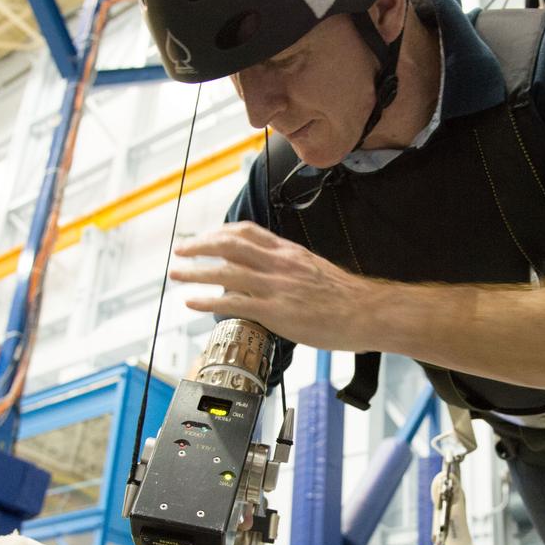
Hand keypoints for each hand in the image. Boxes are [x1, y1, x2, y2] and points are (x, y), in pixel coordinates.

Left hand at [170, 223, 370, 351]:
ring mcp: (275, 286)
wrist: (367, 312)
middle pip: (230, 244)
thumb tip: (275, 278)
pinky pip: (232, 301)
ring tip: (177, 273)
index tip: (207, 237)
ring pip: (225, 270)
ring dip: (195, 271)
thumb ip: (292, 270)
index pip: (247, 231)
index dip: (221, 232)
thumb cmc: (348, 299)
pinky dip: (207, 300)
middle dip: (200, 244)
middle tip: (181, 249)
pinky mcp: (275, 310)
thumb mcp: (316, 272)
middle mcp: (279, 263)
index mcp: (289, 252)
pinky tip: (192, 301)